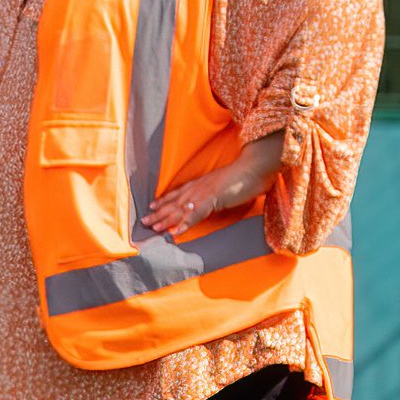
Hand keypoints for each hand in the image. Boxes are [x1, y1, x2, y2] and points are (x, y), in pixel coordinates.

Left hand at [142, 152, 277, 236]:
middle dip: (158, 213)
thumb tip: (214, 199)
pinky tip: (175, 232)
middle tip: (144, 222)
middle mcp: (198, 188)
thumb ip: (216, 193)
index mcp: (200, 183)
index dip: (163, 201)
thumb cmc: (245, 175)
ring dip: (166, 220)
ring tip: (154, 229)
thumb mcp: (224, 185)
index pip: (177, 193)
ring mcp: (204, 194)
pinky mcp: (213, 199)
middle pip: (174, 203)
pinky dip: (185, 224)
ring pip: (180, 209)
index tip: (151, 206)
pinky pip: (196, 214)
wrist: (255, 166)